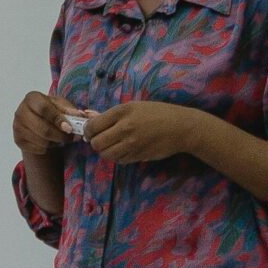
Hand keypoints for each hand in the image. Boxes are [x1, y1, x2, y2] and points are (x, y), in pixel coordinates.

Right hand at [13, 89, 74, 156]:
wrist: (37, 122)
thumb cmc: (50, 111)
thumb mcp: (61, 106)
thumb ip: (70, 110)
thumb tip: (80, 115)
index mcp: (32, 98)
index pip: (44, 109)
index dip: (58, 120)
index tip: (69, 128)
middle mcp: (20, 111)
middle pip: (42, 128)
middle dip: (59, 135)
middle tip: (70, 138)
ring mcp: (17, 127)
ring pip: (41, 141)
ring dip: (55, 142)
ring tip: (60, 138)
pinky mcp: (18, 140)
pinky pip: (37, 149)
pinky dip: (47, 148)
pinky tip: (50, 142)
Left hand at [83, 101, 206, 165]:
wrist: (180, 127)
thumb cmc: (157, 113)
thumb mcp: (134, 107)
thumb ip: (111, 114)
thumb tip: (87, 115)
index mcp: (123, 112)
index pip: (93, 125)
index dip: (88, 130)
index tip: (91, 131)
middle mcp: (125, 128)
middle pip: (96, 143)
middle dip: (95, 142)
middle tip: (101, 139)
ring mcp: (131, 144)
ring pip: (106, 154)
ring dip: (105, 151)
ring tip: (112, 145)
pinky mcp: (137, 156)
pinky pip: (118, 160)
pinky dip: (117, 157)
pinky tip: (123, 149)